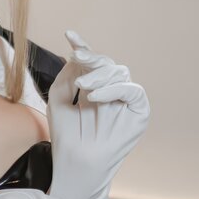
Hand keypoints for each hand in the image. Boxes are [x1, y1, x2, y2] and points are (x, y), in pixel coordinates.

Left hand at [46, 30, 149, 198]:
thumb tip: (79, 53)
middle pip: (108, 64)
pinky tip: (96, 96)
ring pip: (120, 73)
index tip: (70, 35)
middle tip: (76, 58)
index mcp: (94, 91)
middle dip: (92, 58)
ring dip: (100, 75)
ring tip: (84, 88)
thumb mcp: (60, 99)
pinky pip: (132, 90)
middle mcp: (112, 94)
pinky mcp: (139, 112)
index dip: (84, 48)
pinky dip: (114, 88)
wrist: (76, 163)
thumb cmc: (66, 137)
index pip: (92, 64)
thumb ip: (69, 74)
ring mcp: (126, 102)